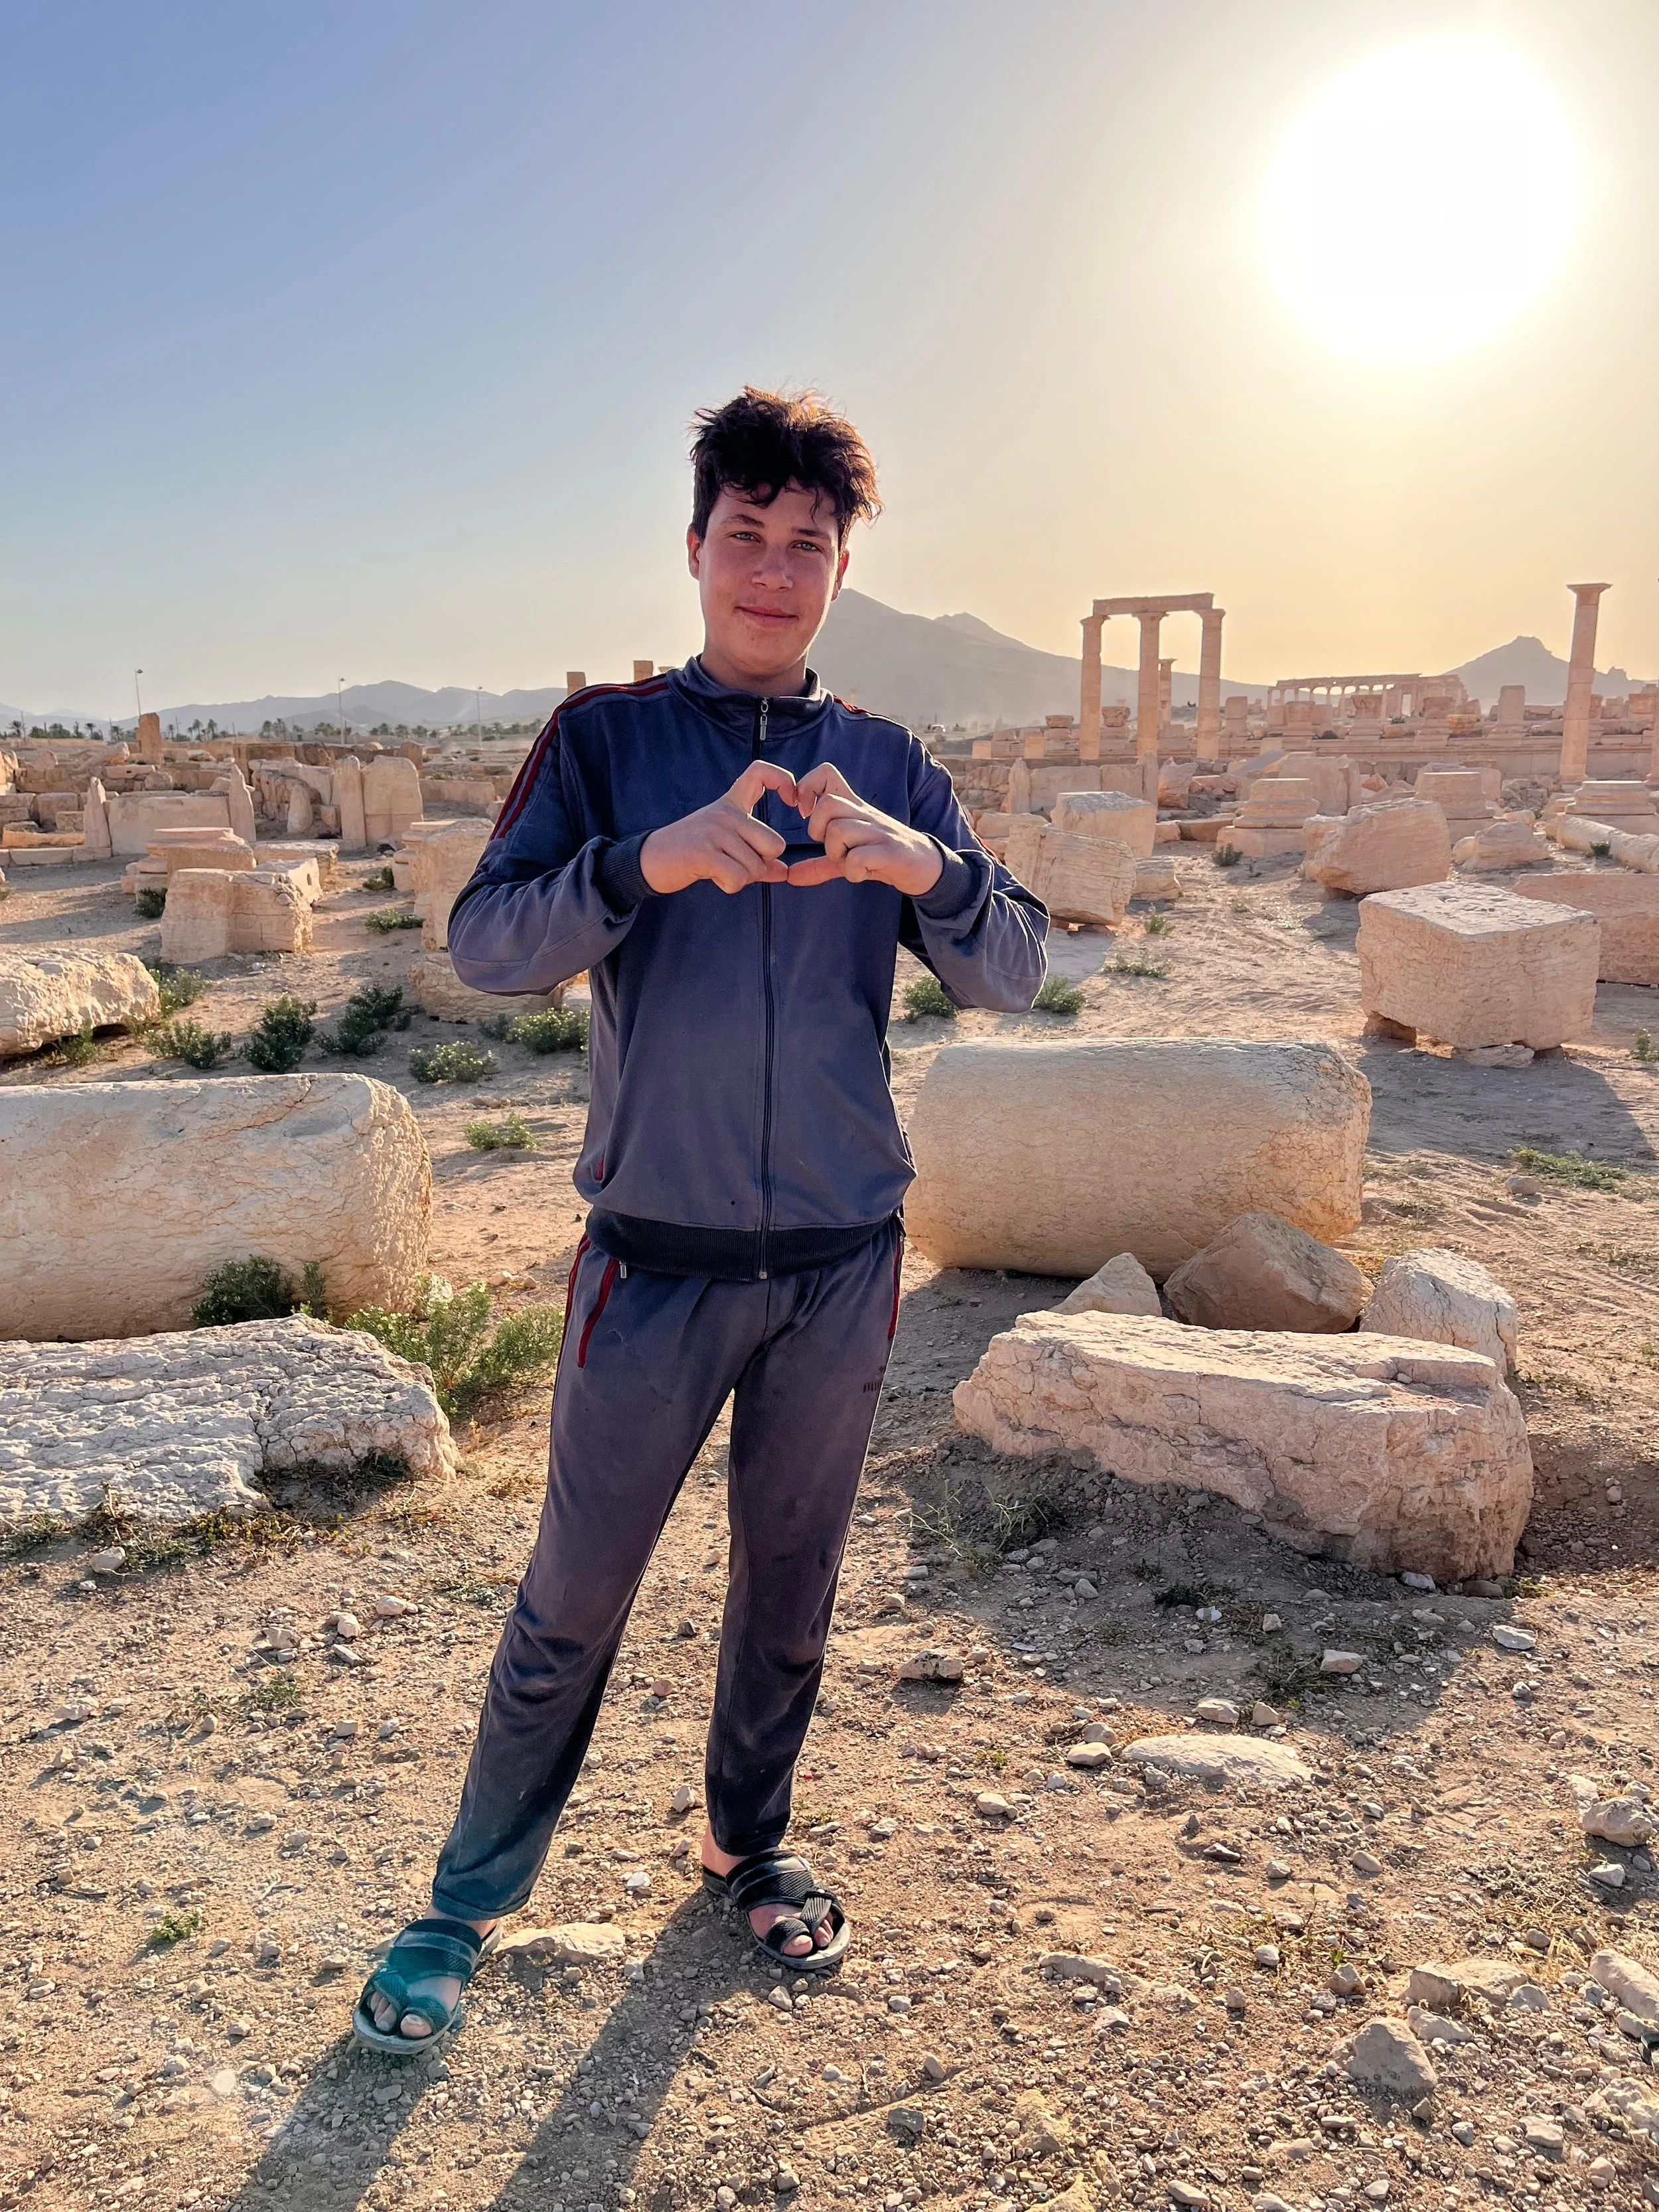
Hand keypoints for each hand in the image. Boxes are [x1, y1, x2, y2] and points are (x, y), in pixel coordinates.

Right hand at [640, 761, 797, 894]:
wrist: (650, 860)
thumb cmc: (691, 853)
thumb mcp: (727, 848)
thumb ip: (757, 858)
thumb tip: (784, 872)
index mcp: (731, 804)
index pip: (760, 772)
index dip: (784, 780)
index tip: (793, 800)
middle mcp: (725, 813)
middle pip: (774, 845)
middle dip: (761, 865)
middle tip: (736, 864)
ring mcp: (715, 831)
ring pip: (757, 867)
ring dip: (742, 879)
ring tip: (719, 869)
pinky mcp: (704, 852)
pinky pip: (739, 878)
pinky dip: (730, 886)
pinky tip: (713, 876)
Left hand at [785, 763, 943, 894]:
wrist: (924, 866)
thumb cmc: (882, 856)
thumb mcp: (847, 858)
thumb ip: (819, 864)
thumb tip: (789, 876)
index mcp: (853, 808)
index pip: (826, 773)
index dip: (807, 787)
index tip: (804, 811)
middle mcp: (865, 814)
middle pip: (828, 804)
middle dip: (818, 829)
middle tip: (830, 847)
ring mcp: (878, 832)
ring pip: (839, 830)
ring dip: (836, 853)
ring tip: (848, 863)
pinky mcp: (890, 852)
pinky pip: (858, 858)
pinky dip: (853, 871)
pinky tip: (861, 874)